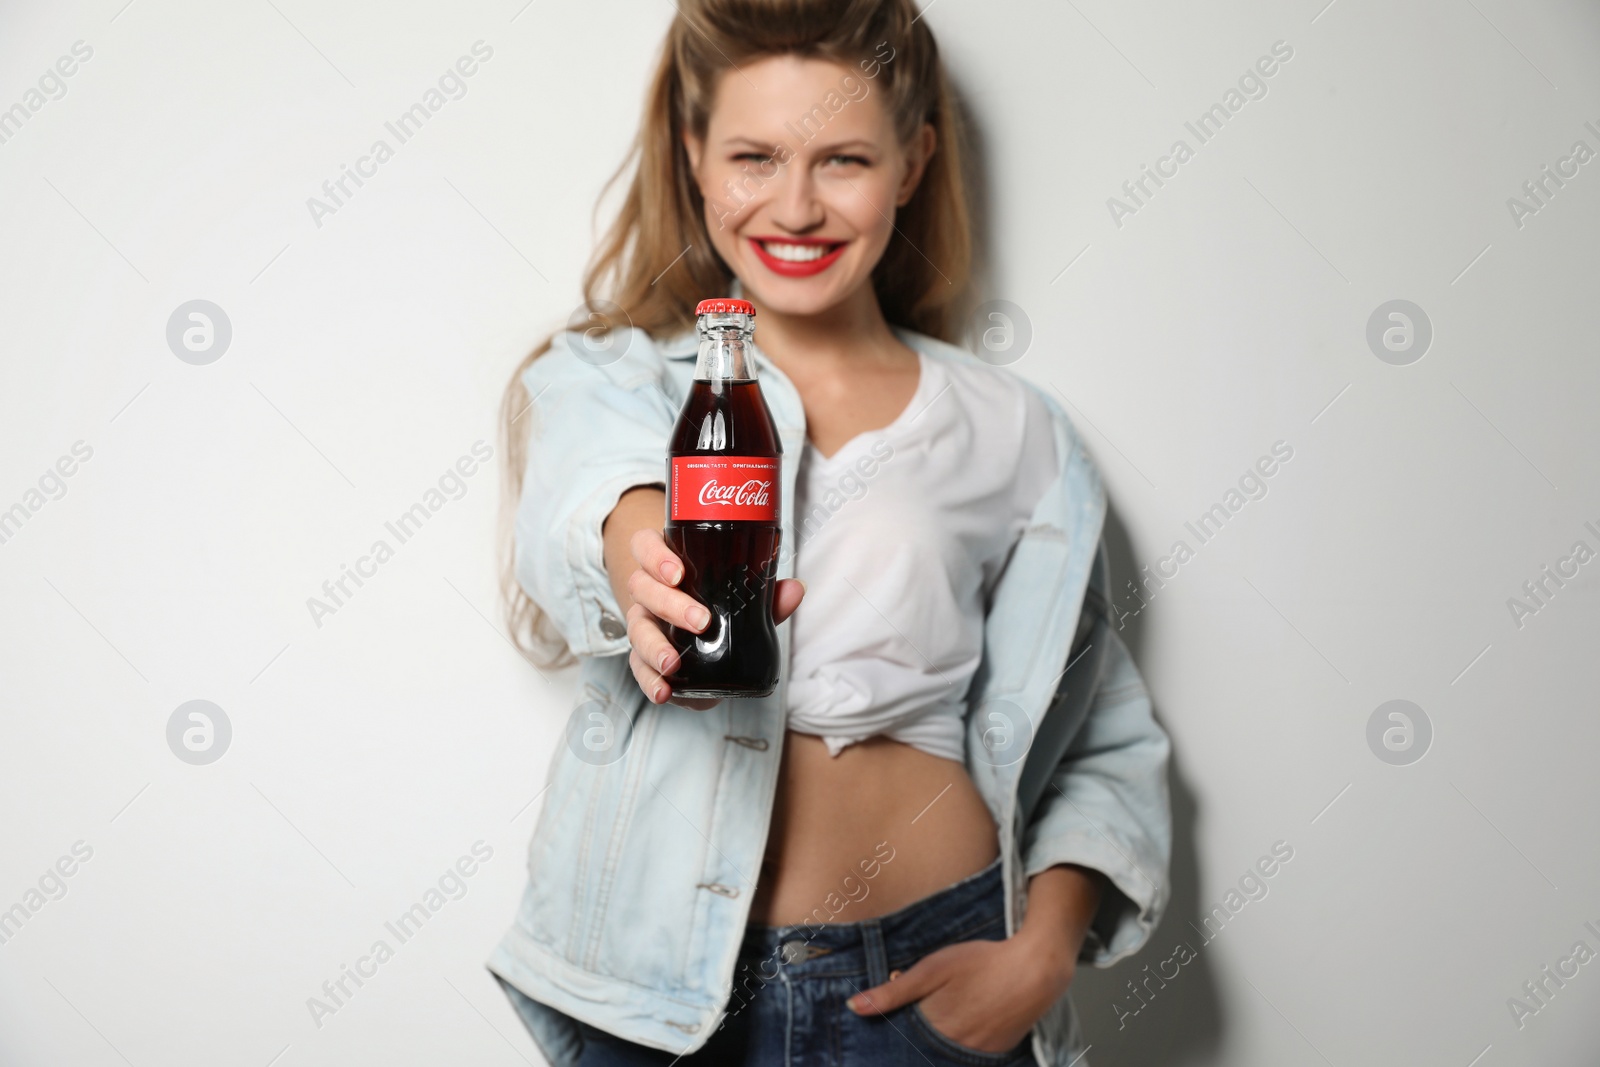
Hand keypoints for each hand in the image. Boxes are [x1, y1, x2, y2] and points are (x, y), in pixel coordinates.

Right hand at [623, 527, 803, 708]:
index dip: (655, 556)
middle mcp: (648, 594)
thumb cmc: (715, 607)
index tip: (678, 573)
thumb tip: (795, 589)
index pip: (646, 547)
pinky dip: (650, 682)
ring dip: (654, 646)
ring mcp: (644, 626)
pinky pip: (638, 669)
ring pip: (637, 630)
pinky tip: (663, 691)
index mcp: (666, 567)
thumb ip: (766, 597)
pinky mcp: (645, 660)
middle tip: (700, 621)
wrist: (697, 647)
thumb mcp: (740, 599)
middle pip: (641, 588)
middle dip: (669, 604)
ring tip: (673, 663)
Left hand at [846, 932, 1074, 1053]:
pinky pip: (965, 1056)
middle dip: (910, 1038)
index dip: (890, 1028)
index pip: (898, 1041)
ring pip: (941, 1054)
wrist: (1034, 971)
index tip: (881, 1026)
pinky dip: (954, 1044)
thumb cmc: (982, 962)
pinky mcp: (993, 1054)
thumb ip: (893, 992)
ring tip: (944, 1012)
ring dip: (932, 1042)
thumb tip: (854, 1008)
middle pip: (918, 1050)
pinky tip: (961, 1020)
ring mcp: (974, 1055)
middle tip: (924, 1008)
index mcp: (933, 1028)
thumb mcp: (933, 969)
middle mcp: (952, 1048)